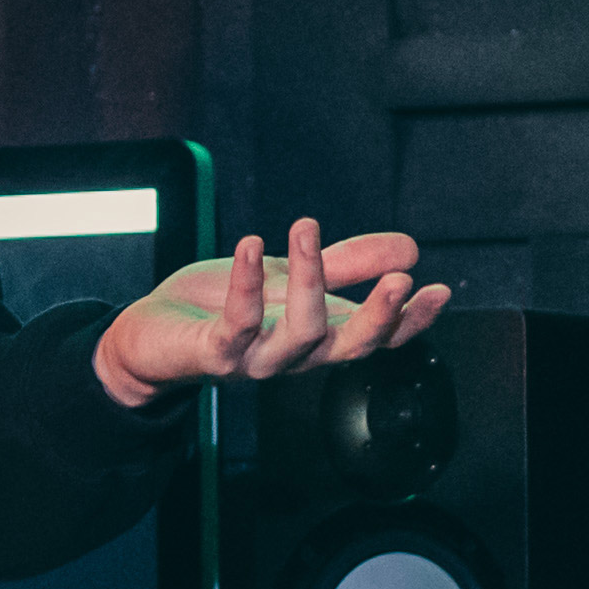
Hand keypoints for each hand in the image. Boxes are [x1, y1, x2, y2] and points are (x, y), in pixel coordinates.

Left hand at [94, 217, 453, 407]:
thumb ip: (343, 265)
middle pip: (350, 348)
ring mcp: (254, 360)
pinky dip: (246, 284)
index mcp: (317, 338)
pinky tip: (252, 244)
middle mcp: (292, 357)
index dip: (410, 321)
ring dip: (309, 279)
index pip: (375, 339)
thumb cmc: (218, 307)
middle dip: (380, 317)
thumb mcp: (287, 276)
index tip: (439, 289)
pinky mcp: (212, 354)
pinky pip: (238, 324)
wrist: (149, 334)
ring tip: (306, 228)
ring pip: (301, 334)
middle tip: (401, 280)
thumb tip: (411, 248)